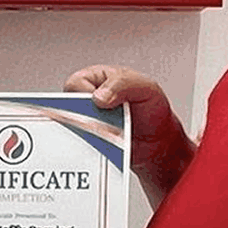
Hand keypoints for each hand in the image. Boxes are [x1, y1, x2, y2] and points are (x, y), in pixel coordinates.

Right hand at [65, 65, 191, 196]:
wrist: (159, 141)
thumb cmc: (152, 109)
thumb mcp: (145, 88)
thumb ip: (123, 84)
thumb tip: (99, 96)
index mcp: (96, 79)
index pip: (75, 84)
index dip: (85, 96)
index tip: (102, 105)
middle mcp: (87, 100)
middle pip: (68, 107)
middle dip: (87, 118)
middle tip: (106, 124)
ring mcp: (87, 121)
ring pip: (72, 128)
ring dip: (90, 135)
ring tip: (111, 135)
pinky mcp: (89, 141)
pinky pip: (80, 145)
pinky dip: (91, 148)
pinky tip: (106, 146)